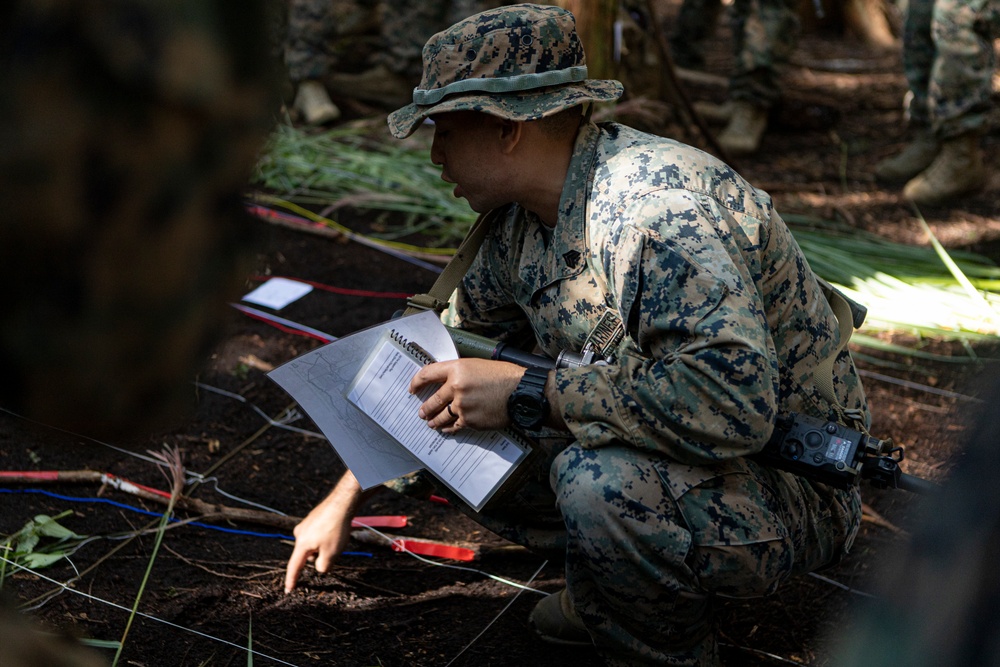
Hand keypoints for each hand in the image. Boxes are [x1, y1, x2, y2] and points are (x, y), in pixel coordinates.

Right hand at [284, 472, 364, 592]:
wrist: (342, 503)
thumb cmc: (336, 529)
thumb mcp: (331, 554)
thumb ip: (323, 567)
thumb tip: (319, 566)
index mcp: (301, 544)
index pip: (294, 566)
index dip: (292, 580)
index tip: (288, 590)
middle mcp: (300, 534)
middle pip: (308, 555)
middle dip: (320, 556)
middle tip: (334, 547)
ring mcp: (306, 525)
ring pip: (315, 545)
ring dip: (325, 546)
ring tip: (337, 536)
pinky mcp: (314, 519)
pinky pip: (319, 535)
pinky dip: (327, 537)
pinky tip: (336, 530)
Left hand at [410, 358, 524, 432]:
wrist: (521, 392)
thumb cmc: (504, 376)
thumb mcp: (478, 365)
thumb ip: (460, 373)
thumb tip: (446, 382)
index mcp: (457, 369)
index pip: (428, 374)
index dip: (416, 382)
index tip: (412, 388)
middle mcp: (456, 387)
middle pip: (432, 400)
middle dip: (425, 408)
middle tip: (422, 413)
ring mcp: (462, 406)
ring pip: (440, 416)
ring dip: (434, 421)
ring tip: (431, 423)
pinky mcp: (470, 420)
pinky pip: (454, 426)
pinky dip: (449, 429)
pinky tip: (446, 429)